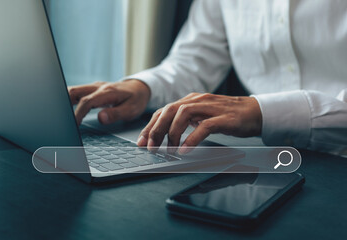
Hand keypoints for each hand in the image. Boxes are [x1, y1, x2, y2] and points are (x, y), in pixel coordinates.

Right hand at [68, 80, 150, 124]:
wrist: (140, 88)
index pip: (86, 101)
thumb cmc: (136, 100)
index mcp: (107, 92)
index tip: (74, 125)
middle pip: (74, 91)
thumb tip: (101, 118)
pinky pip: (77, 92)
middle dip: (64, 104)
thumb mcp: (131, 110)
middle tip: (61, 120)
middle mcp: (98, 87)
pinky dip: (68, 100)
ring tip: (60, 115)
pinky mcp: (92, 89)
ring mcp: (94, 87)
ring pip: (73, 90)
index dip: (78, 114)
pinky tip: (64, 110)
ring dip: (64, 101)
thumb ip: (116, 114)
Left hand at [137, 93, 261, 153]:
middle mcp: (198, 100)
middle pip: (169, 110)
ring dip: (171, 133)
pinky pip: (204, 127)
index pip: (164, 110)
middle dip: (156, 130)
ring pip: (183, 115)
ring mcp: (210, 108)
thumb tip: (167, 134)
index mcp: (191, 100)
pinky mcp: (223, 118)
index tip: (142, 141)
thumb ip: (187, 120)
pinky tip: (185, 150)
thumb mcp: (202, 116)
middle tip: (150, 147)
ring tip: (168, 150)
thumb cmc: (228, 116)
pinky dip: (191, 139)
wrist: (255, 112)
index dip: (151, 126)